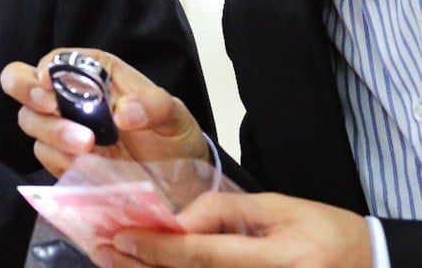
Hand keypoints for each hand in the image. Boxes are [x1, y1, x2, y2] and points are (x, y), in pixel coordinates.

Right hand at [0, 48, 206, 177]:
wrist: (176, 183)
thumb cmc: (170, 135)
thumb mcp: (173, 115)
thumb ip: (152, 106)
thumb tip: (122, 113)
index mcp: (92, 71)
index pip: (54, 60)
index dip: (45, 69)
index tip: (51, 85)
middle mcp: (68, 95)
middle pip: (20, 81)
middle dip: (27, 91)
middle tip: (51, 107)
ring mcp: (61, 127)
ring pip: (29, 120)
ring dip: (52, 132)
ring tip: (88, 146)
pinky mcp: (61, 158)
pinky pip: (43, 154)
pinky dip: (59, 159)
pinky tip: (86, 164)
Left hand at [93, 192, 371, 266]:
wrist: (367, 266)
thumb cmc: (324, 231)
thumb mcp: (277, 207)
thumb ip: (222, 212)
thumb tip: (174, 222)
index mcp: (278, 260)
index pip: (203, 256)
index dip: (158, 248)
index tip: (121, 236)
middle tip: (102, 251)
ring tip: (114, 263)